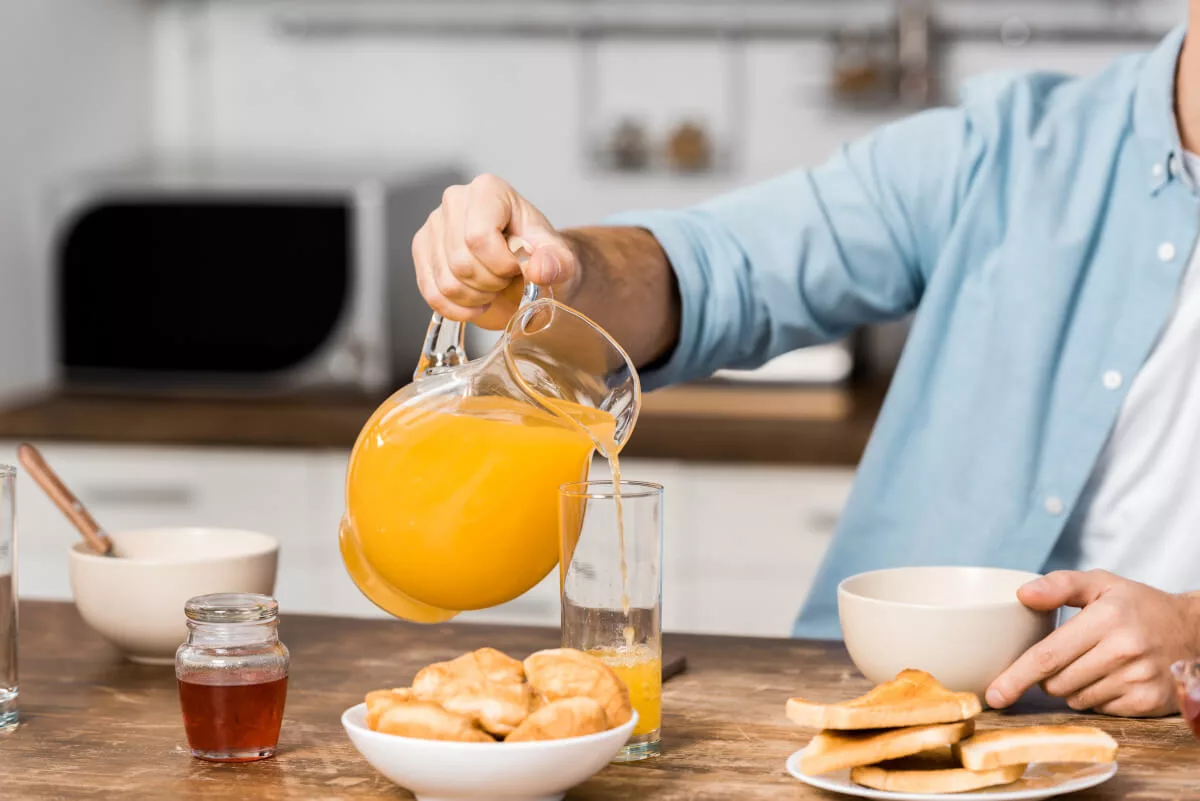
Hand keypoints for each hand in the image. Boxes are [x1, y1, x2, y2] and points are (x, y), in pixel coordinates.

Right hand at [412, 174, 578, 329]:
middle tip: (507, 281)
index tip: (517, 269)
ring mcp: (433, 225)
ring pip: (446, 282)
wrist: (526, 270)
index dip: (500, 265)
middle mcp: (455, 200)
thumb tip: (539, 269)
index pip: (479, 237)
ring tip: (493, 288)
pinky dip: (457, 309)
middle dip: (490, 284)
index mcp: (489, 190)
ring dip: (475, 298)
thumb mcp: (560, 260)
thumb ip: (557, 262)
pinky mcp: (422, 251)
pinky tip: (476, 303)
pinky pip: (431, 293)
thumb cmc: (540, 257)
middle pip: (461, 262)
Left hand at [985, 570, 1199, 716]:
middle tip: (1067, 655)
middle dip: (1048, 675)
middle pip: (1056, 682)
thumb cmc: (1137, 605)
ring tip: (1095, 662)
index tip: (994, 694)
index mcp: (1106, 617)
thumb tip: (1022, 595)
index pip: (1048, 655)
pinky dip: (1097, 697)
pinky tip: (1113, 677)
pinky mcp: (1148, 702)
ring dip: (1072, 686)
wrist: (1193, 630)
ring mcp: (1138, 679)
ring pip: (1075, 698)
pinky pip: (1099, 709)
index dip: (1016, 677)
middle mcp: (1124, 650)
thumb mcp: (1101, 583)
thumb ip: (1060, 585)